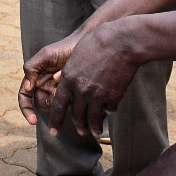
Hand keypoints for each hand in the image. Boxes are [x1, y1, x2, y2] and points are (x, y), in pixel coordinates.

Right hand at [19, 36, 76, 124]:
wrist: (84, 45)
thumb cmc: (63, 48)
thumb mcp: (44, 56)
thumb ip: (31, 69)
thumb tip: (27, 88)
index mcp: (35, 78)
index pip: (25, 97)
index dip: (27, 110)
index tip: (33, 121)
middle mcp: (45, 86)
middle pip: (41, 104)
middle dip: (49, 101)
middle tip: (57, 91)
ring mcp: (58, 91)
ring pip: (55, 105)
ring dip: (59, 98)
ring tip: (66, 84)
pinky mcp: (71, 94)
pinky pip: (68, 102)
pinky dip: (70, 97)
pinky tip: (74, 87)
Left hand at [48, 20, 143, 137]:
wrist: (121, 42)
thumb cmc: (98, 42)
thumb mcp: (77, 56)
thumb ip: (70, 73)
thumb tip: (63, 82)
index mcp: (68, 79)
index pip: (58, 105)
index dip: (55, 120)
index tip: (54, 131)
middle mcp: (81, 90)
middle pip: (76, 115)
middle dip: (78, 126)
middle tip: (80, 132)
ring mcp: (98, 95)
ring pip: (93, 119)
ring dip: (93, 128)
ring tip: (95, 133)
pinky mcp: (113, 96)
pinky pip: (109, 110)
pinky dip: (109, 111)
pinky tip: (110, 111)